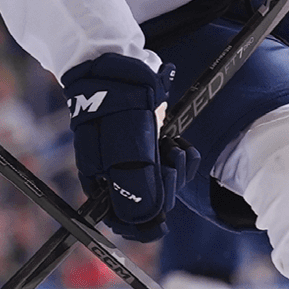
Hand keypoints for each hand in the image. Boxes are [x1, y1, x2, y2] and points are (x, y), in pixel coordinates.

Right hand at [61, 53, 199, 241]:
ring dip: (177, 170)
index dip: (145, 220)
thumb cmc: (116, 105)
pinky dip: (184, 156)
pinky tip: (179, 143)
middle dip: (166, 189)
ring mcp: (137, 159)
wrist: (119, 66)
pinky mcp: (152, 144)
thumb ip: (137, 187)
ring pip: (166, 185)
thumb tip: (145, 222)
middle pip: (150, 204)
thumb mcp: (128, 149)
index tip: (160, 211)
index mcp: (104, 181)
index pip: (127, 220)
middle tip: (167, 165)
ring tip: (172, 148)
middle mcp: (119, 174)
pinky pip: (175, 163)